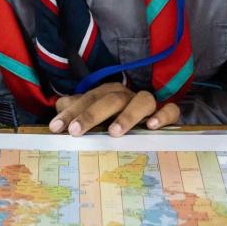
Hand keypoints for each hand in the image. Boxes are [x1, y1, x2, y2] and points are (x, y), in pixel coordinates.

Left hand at [47, 82, 180, 136]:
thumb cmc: (117, 118)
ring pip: (141, 101)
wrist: (152, 120)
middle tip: (76, 131)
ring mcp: (149, 104)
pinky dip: (162, 116)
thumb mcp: (95, 114)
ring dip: (127, 115)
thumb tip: (59, 106)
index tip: (56, 128)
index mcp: (108, 93)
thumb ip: (78, 109)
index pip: (87, 99)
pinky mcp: (169, 114)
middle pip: (110, 99)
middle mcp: (128, 95)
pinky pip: (171, 110)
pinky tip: (150, 127)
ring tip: (113, 133)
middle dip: (91, 114)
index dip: (71, 112)